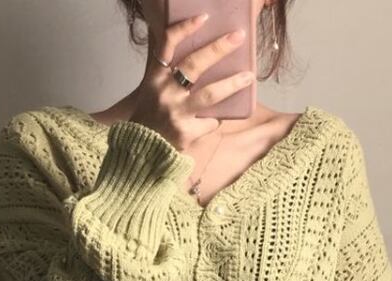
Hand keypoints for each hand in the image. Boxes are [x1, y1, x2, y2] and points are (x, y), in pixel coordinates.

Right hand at [127, 13, 254, 150]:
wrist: (141, 152)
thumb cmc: (149, 116)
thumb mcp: (150, 88)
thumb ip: (163, 68)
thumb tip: (177, 41)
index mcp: (155, 77)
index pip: (167, 45)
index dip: (185, 28)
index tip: (204, 17)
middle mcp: (165, 92)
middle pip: (194, 64)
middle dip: (218, 48)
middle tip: (238, 37)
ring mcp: (176, 113)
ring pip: (210, 94)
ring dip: (233, 84)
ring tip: (249, 77)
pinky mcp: (186, 133)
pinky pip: (210, 122)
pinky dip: (216, 119)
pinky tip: (218, 117)